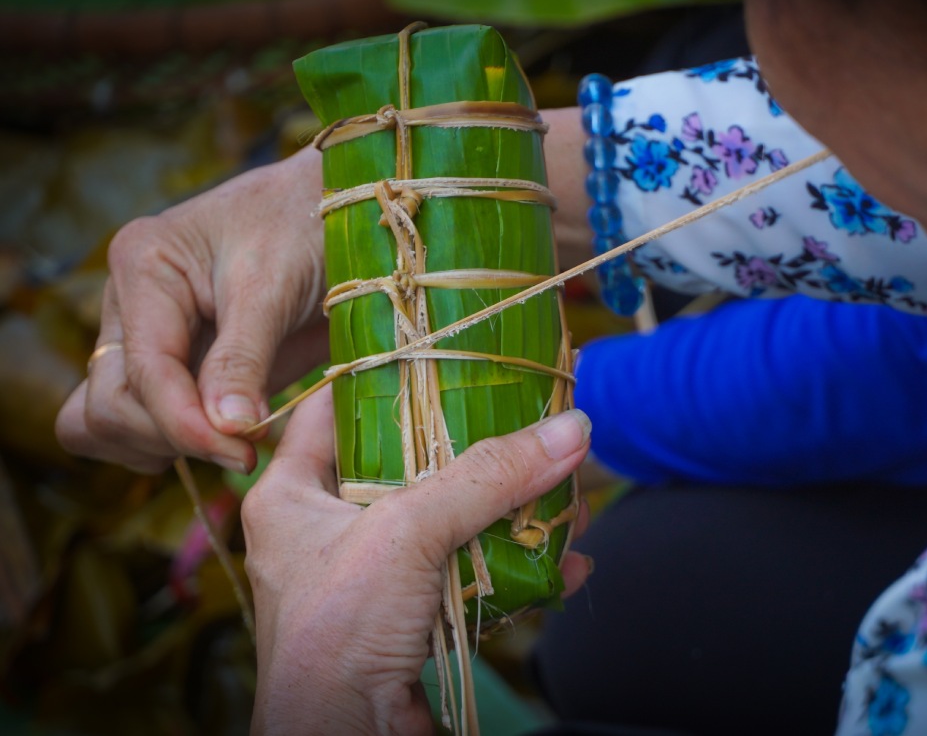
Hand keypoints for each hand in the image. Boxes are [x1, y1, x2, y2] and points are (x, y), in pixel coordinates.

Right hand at [56, 147, 328, 473]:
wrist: (339, 210)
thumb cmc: (307, 227)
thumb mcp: (275, 288)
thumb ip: (244, 359)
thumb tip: (225, 431)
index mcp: (143, 266)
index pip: (143, 372)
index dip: (186, 425)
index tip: (244, 454)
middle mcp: (130, 304)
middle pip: (108, 405)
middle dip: (171, 436)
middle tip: (243, 449)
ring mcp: (144, 337)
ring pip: (104, 420)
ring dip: (159, 445)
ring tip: (230, 443)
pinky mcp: (172, 364)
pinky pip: (135, 423)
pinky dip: (167, 442)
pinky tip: (219, 439)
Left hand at [242, 387, 592, 734]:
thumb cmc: (335, 637)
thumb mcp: (407, 533)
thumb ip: (487, 477)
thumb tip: (567, 428)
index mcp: (291, 494)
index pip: (332, 408)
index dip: (384, 377)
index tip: (444, 355)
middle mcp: (327, 531)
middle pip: (411, 465)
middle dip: (479, 453)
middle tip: (529, 424)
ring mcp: (373, 578)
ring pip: (452, 523)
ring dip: (513, 512)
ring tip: (565, 496)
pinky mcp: (413, 618)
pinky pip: (473, 576)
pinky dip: (521, 569)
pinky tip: (567, 563)